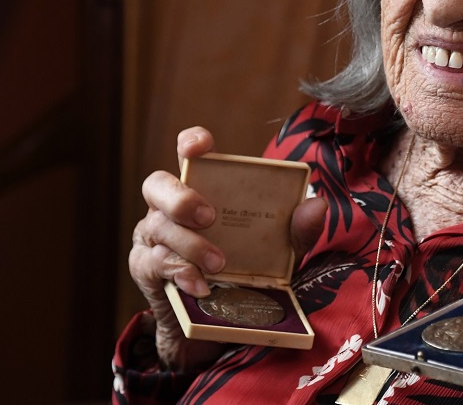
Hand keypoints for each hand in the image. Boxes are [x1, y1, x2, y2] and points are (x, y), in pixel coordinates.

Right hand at [128, 126, 327, 369]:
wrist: (220, 320)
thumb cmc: (245, 267)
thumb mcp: (279, 249)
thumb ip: (298, 228)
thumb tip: (318, 205)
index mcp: (202, 188)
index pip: (189, 153)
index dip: (191, 142)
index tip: (199, 147)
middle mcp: (170, 206)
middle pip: (156, 184)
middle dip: (181, 197)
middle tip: (210, 217)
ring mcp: (152, 235)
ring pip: (157, 226)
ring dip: (190, 244)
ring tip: (219, 263)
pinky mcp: (145, 268)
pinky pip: (154, 263)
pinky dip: (181, 273)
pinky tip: (201, 285)